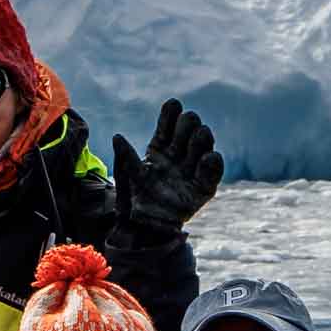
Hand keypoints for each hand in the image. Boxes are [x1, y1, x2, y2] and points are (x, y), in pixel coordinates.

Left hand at [112, 97, 224, 229]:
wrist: (144, 226)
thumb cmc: (134, 199)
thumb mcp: (129, 176)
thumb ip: (126, 157)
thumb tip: (117, 136)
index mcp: (159, 149)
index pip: (167, 127)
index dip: (170, 115)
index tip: (173, 104)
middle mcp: (178, 156)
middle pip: (188, 132)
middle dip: (189, 125)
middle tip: (188, 121)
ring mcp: (191, 170)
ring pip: (202, 147)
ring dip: (202, 139)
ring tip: (201, 133)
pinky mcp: (203, 188)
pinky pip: (212, 173)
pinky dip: (213, 164)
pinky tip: (210, 156)